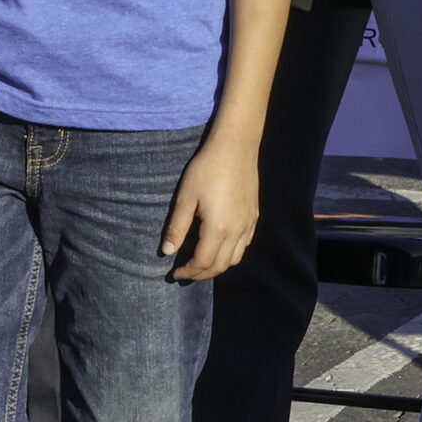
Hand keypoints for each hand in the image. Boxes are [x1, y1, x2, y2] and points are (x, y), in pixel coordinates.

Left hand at [164, 134, 257, 281]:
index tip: (175, 273)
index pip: (202, 262)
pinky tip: (220, 247)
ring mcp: (248, 224)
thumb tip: (167, 251)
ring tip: (202, 264)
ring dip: (217, 267)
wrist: (236, 146)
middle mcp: (236, 230)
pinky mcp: (254, 216)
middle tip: (186, 273)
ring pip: (235, 259)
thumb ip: (176, 227)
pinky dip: (232, 254)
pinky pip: (244, 245)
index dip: (188, 272)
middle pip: (220, 266)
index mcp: (218, 228)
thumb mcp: (186, 197)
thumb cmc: (207, 168)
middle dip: (201, 274)